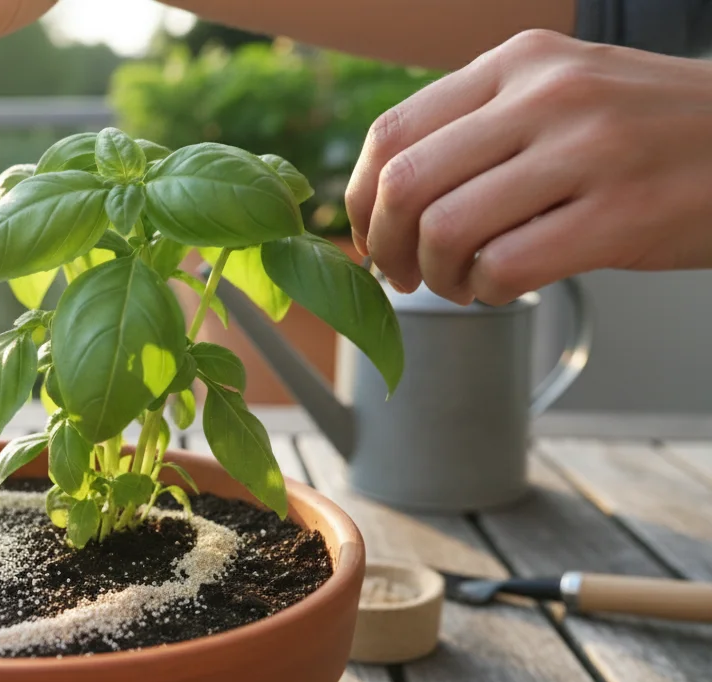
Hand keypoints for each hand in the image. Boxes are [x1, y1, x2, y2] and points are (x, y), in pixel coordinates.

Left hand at [345, 29, 711, 304]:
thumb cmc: (649, 132)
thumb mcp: (561, 94)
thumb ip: (480, 126)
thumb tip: (387, 194)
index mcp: (518, 64)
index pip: (392, 133)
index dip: (360, 198)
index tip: (367, 234)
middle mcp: (547, 96)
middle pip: (405, 183)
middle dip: (385, 246)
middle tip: (401, 274)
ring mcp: (587, 151)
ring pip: (447, 229)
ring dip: (435, 277)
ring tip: (459, 283)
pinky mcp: (622, 213)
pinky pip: (506, 266)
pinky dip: (486, 291)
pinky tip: (503, 286)